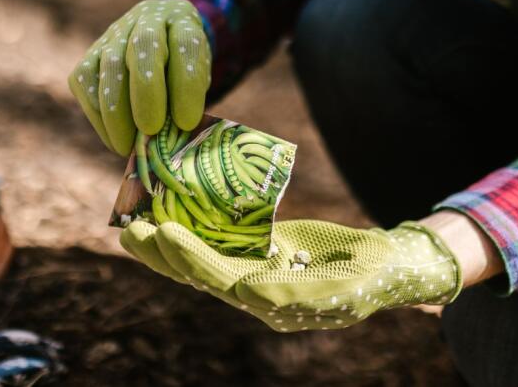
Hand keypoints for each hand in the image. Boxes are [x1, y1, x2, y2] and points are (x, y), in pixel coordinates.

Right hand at [69, 0, 210, 155]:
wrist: (164, 42)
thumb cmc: (185, 68)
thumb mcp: (198, 78)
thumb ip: (187, 100)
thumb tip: (169, 140)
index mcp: (182, 20)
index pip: (186, 45)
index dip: (186, 84)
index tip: (187, 122)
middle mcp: (147, 19)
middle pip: (143, 48)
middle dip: (146, 93)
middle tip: (151, 131)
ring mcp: (114, 33)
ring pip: (109, 67)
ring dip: (117, 113)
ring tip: (128, 147)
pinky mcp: (90, 53)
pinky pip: (84, 82)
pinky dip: (98, 115)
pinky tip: (114, 138)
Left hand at [120, 219, 461, 331]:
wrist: (388, 267)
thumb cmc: (373, 276)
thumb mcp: (345, 288)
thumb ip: (299, 293)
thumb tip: (248, 293)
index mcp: (276, 304)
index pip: (223, 283)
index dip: (192, 261)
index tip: (164, 235)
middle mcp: (258, 292)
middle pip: (201, 273)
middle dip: (165, 254)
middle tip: (129, 230)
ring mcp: (258, 272)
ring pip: (204, 258)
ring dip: (169, 243)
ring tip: (135, 223)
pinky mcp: (262, 253)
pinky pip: (223, 242)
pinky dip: (195, 229)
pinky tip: (172, 214)